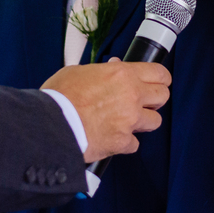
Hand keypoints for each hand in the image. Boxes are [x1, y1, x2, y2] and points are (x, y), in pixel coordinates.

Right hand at [42, 59, 170, 162]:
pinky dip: (125, 143)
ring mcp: (129, 120)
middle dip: (154, 99)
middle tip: (142, 101)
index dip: (160, 78)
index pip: (159, 73)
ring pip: (155, 121)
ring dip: (142, 122)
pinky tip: (112, 138)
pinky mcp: (123, 142)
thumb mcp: (77, 72)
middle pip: (162, 96)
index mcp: (122, 74)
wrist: (51, 125)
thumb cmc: (59, 98)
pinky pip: (134, 143)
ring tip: (126, 121)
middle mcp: (131, 95)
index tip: (158, 82)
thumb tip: (110, 69)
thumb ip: (101, 71)